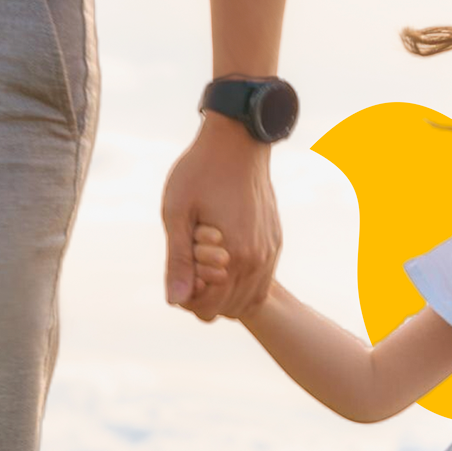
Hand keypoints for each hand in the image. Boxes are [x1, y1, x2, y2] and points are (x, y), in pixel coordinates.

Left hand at [162, 113, 280, 320]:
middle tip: (189, 264)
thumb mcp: (177, 214)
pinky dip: (241, 280)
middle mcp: (259, 260)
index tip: (177, 271)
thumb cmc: (200, 173)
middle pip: (230, 308)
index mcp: (234, 256)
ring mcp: (271, 252)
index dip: (186, 298)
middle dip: (205, 296)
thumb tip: (175, 301)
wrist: (239, 143)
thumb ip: (178, 261)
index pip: (209, 307)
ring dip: (225, 291)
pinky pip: (262, 280)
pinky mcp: (275, 242)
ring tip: (205, 261)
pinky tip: (223, 257)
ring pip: (250, 298)